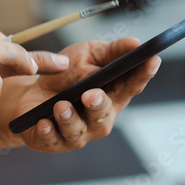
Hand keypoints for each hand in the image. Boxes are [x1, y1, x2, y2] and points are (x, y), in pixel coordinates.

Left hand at [15, 37, 160, 152]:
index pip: (132, 85)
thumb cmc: (67, 75)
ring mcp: (78, 133)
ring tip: (60, 106)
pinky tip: (43, 123)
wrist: (32, 92)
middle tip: (91, 94)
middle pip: (104, 114)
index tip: (151, 60)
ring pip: (77, 131)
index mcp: (113, 95)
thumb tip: (136, 42)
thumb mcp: (88, 55)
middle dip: (98, 105)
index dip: (143, 74)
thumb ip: (111, 51)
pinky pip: (52, 140)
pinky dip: (47, 132)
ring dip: (69, 118)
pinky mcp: (54, 142)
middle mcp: (100, 118)